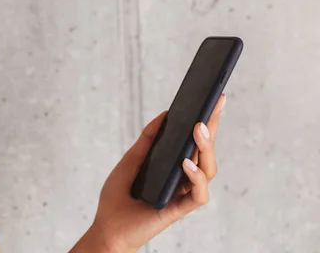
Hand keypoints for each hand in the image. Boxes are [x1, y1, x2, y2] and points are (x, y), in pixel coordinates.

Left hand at [92, 94, 225, 251]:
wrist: (107, 225)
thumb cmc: (118, 195)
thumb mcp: (131, 159)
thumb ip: (148, 139)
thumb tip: (165, 114)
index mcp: (174, 164)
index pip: (195, 140)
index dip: (208, 120)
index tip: (216, 98)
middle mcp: (183, 177)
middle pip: (206, 151)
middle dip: (212, 128)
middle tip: (211, 107)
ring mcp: (183, 192)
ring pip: (209, 170)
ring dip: (206, 148)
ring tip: (198, 129)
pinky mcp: (180, 209)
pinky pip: (199, 194)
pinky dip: (195, 177)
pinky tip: (186, 163)